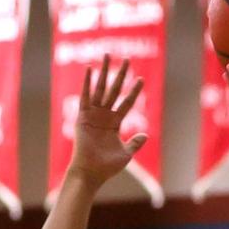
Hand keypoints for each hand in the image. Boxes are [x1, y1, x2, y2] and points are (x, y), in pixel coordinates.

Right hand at [67, 56, 146, 190]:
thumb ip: (134, 143)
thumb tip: (145, 135)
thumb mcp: (126, 154)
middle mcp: (104, 116)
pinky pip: (85, 97)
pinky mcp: (83, 117)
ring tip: (108, 55)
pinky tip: (89, 69)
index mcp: (114, 123)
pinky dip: (86, 83)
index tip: (141, 80)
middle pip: (114, 90)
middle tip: (127, 59)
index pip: (127, 103)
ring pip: (100, 89)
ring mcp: (93, 115)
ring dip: (104, 72)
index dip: (134, 92)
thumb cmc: (107, 167)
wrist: (91, 173)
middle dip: (121, 75)